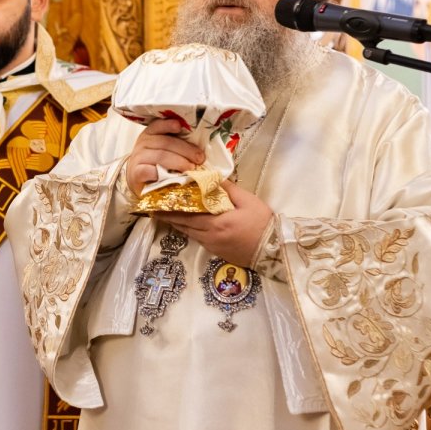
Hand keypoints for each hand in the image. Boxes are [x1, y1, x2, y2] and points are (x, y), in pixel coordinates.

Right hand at [125, 119, 204, 197]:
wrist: (137, 178)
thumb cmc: (156, 163)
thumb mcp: (164, 150)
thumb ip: (177, 146)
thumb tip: (199, 151)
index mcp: (151, 133)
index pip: (158, 125)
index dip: (168, 124)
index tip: (179, 126)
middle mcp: (143, 143)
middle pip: (165, 142)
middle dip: (185, 150)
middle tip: (199, 158)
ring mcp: (138, 157)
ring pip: (161, 156)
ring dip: (179, 162)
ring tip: (191, 168)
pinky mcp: (136, 172)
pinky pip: (150, 171)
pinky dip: (162, 174)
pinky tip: (172, 177)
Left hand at [156, 179, 272, 266]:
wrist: (275, 249)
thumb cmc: (263, 223)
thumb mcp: (247, 200)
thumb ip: (228, 189)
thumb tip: (212, 177)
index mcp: (215, 223)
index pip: (186, 215)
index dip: (170, 208)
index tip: (158, 201)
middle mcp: (209, 236)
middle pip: (183, 225)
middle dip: (168, 216)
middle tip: (155, 208)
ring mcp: (212, 246)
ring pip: (189, 233)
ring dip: (177, 224)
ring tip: (165, 214)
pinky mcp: (217, 252)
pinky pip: (198, 239)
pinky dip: (189, 230)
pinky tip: (186, 224)